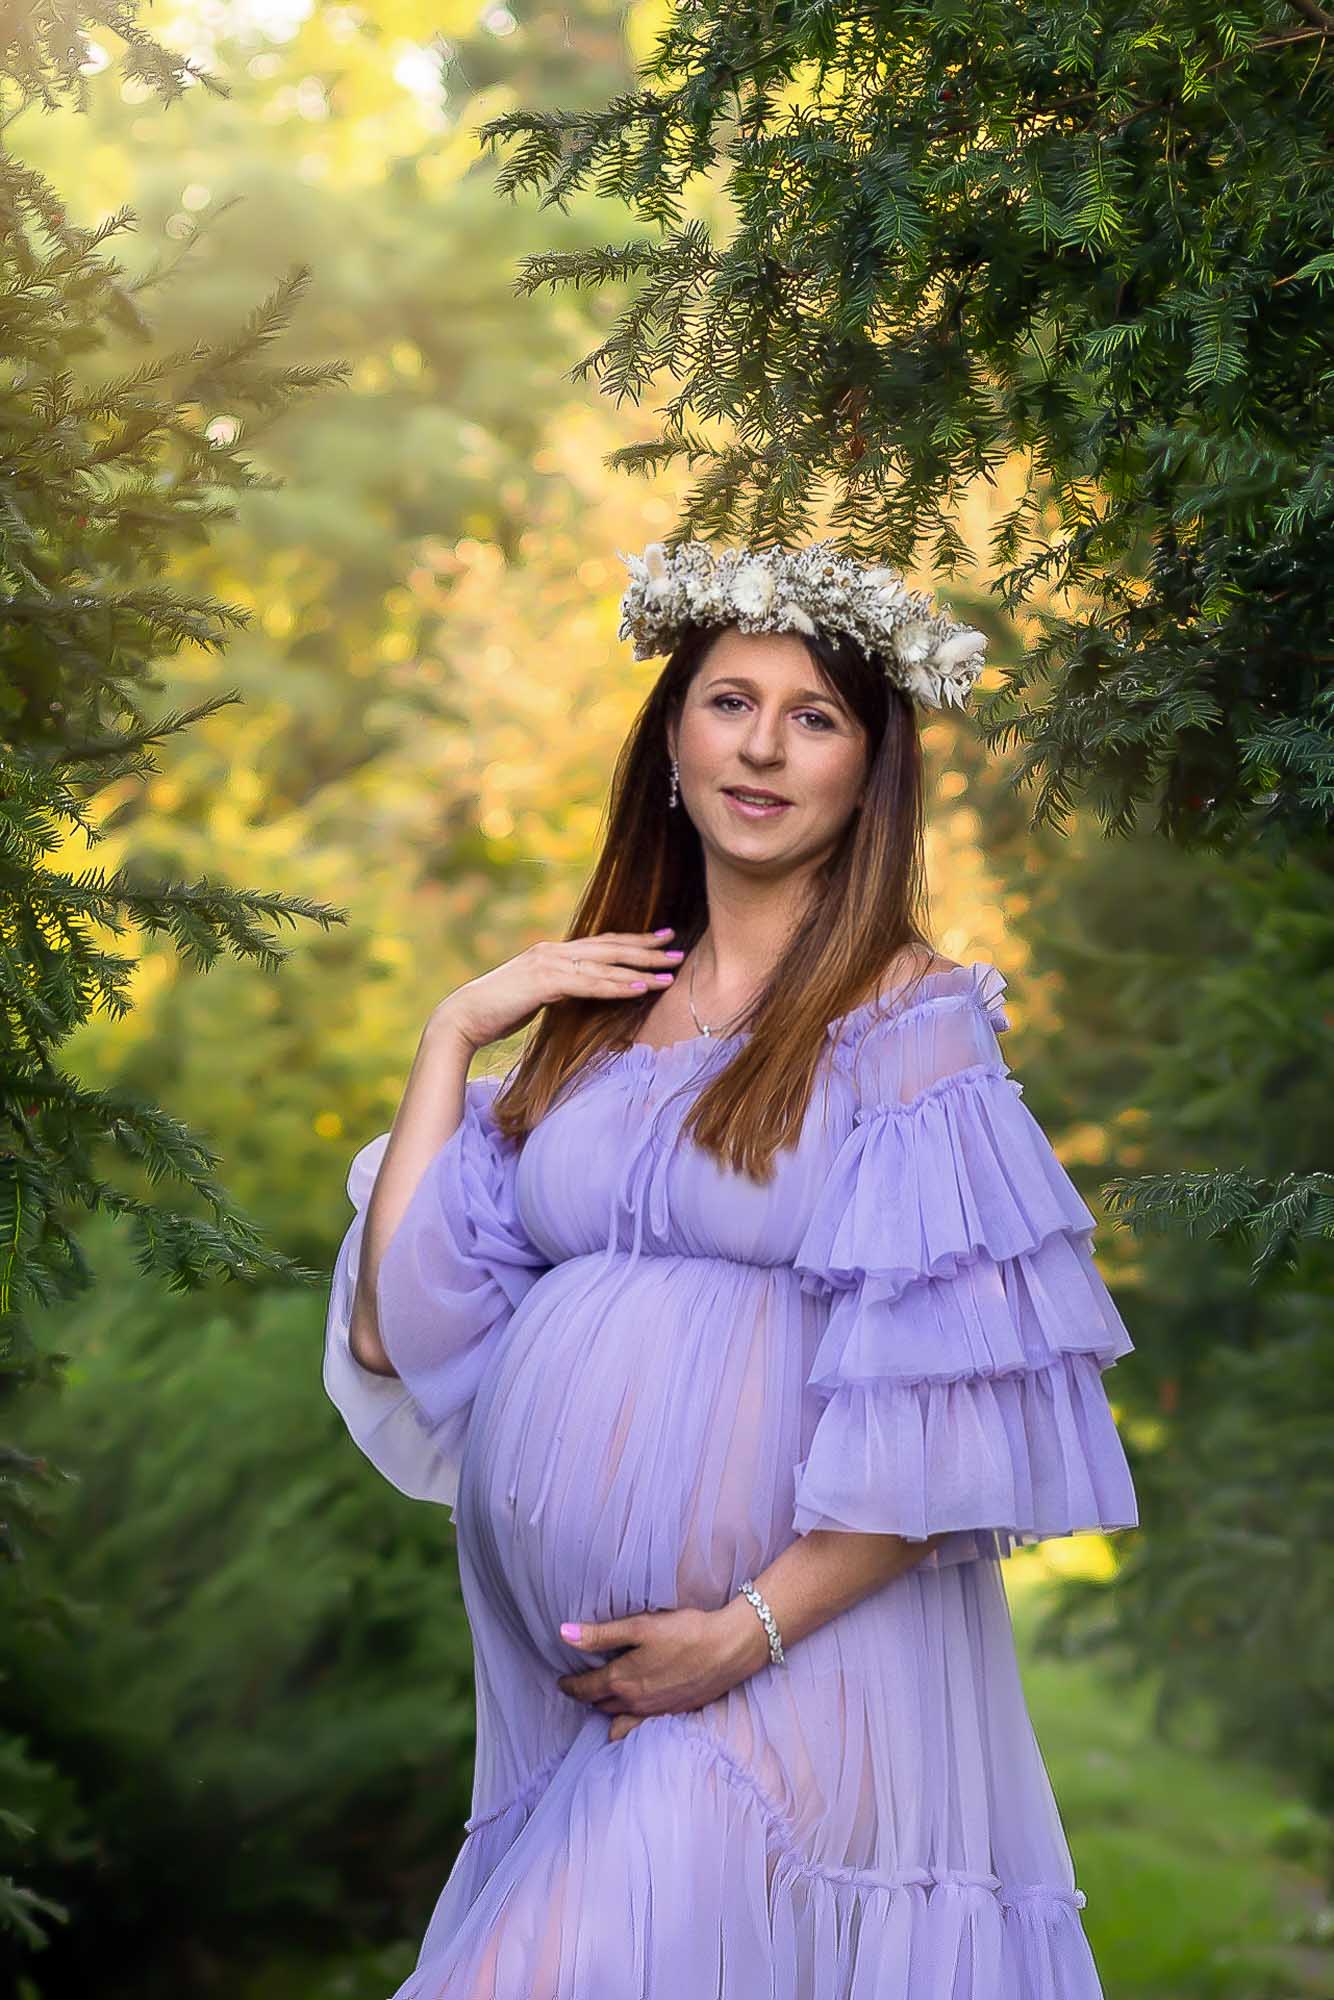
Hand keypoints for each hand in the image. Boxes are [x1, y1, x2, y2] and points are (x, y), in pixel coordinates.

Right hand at [432, 928, 684, 1052]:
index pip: (600, 944)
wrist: (462, 1018)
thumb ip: (558, 990)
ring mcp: (548, 964)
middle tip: (678, 947)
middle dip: (647, 949)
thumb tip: (577, 994)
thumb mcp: (535, 997)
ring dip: (641, 969)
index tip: (661, 940)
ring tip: (671, 972)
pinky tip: (639, 988)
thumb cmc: (496, 1012)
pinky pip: (589, 984)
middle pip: (610, 947)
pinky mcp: (544, 982)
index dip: (632, 942)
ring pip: (605, 965)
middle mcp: (553, 951)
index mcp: (552, 953)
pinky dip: (616, 986)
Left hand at [555, 1600, 770, 1740]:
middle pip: (600, 1705)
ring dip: (607, 1710)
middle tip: (581, 1686)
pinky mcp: (674, 1714)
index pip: (586, 1689)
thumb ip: (601, 1634)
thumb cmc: (685, 1632)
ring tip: (603, 1699)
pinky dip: (629, 1724)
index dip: (570, 1685)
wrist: (728, 1649)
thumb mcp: (640, 1627)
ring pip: (619, 1719)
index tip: (562, 1682)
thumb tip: (564, 1634)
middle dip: (587, 1696)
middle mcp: (636, 1702)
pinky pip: (641, 1727)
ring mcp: (656, 1712)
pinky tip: (633, 1714)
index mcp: (623, 1680)